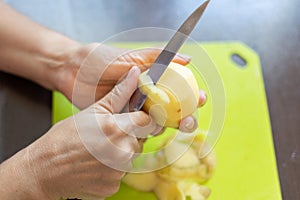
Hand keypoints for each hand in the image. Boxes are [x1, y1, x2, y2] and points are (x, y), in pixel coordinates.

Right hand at [0, 67, 157, 199]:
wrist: (45, 168)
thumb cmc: (65, 137)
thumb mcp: (93, 110)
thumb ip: (119, 93)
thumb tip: (135, 73)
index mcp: (118, 129)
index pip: (148, 121)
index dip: (141, 119)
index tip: (133, 119)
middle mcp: (122, 152)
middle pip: (139, 140)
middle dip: (128, 136)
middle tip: (106, 135)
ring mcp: (118, 172)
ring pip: (130, 158)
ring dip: (120, 153)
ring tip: (99, 150)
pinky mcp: (112, 187)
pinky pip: (120, 174)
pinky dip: (111, 169)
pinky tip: (96, 164)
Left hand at [52, 43, 204, 132]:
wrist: (72, 71)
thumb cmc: (101, 59)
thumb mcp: (132, 56)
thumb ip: (158, 57)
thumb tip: (187, 58)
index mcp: (152, 82)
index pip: (178, 91)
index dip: (192, 97)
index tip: (201, 99)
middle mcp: (146, 98)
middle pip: (172, 111)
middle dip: (185, 117)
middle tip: (188, 120)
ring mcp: (133, 111)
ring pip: (156, 123)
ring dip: (165, 127)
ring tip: (164, 124)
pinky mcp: (120, 121)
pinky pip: (135, 131)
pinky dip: (143, 134)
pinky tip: (147, 134)